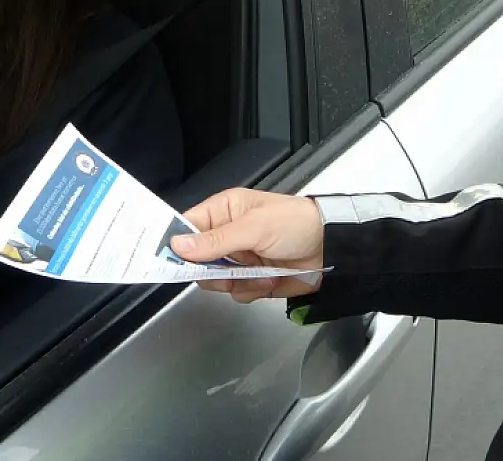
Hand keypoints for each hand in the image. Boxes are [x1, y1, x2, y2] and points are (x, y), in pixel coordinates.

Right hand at [171, 189, 324, 302]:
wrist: (332, 248)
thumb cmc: (295, 224)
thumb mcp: (253, 228)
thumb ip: (215, 240)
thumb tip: (177, 244)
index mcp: (225, 211)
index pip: (187, 226)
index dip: (177, 244)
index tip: (171, 261)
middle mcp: (228, 235)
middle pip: (197, 260)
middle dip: (212, 270)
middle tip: (227, 272)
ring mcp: (241, 258)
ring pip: (216, 280)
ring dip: (236, 281)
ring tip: (259, 273)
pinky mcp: (254, 279)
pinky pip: (237, 292)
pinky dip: (252, 290)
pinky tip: (269, 281)